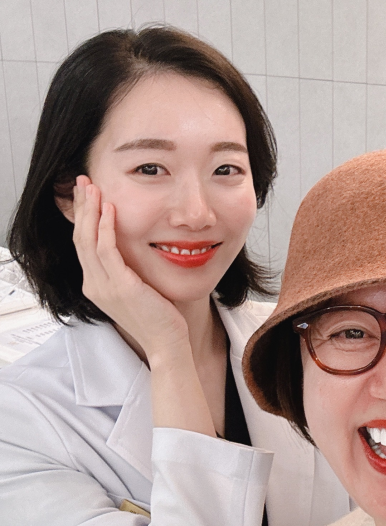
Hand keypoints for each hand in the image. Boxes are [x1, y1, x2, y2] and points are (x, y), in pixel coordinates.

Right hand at [72, 176, 189, 361]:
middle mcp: (94, 285)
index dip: (83, 217)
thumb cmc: (159, 317)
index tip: (87, 195)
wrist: (167, 344)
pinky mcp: (120, 287)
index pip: (83, 244)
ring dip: (90, 210)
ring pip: (88, 241)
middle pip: (80, 238)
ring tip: (92, 187)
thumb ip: (129, 268)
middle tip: (83, 181)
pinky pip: (107, 251)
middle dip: (81, 207)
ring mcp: (104, 287)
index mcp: (96, 285)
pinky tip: (110, 209)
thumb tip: (135, 245)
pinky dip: (106, 228)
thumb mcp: (138, 288)